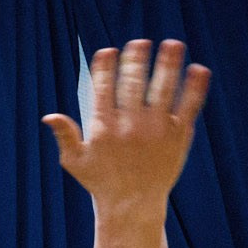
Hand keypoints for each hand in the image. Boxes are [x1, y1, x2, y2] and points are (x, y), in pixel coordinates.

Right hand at [44, 40, 210, 210]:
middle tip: (140, 41)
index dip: (105, 66)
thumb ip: (65, 136)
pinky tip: (198, 69)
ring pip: (164, 88)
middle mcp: (130, 124)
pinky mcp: (178, 136)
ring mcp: (157, 129)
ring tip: (173, 44)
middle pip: (133, 82)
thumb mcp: (75, 161)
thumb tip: (49, 116)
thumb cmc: (101, 182)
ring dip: (168, 63)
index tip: (108, 50)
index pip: (102, 88)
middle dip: (136, 59)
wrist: (133, 205)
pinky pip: (189, 106)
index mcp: (104, 126)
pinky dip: (195, 87)